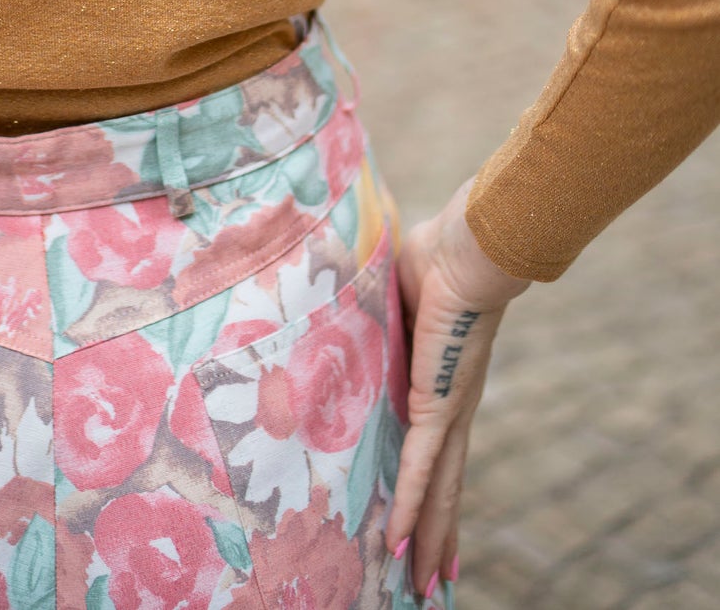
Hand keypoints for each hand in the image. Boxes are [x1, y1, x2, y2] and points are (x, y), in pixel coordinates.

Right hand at [386, 176, 530, 598]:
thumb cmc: (442, 254)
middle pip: (444, 488)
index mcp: (443, 382)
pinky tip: (399, 542)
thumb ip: (378, 312)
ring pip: (437, 491)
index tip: (429, 529)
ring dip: (427, 541)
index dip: (432, 492)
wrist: (473, 246)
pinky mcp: (439, 405)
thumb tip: (348, 300)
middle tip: (430, 584)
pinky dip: (409, 506)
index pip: (437, 450)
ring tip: (422, 587)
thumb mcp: (398, 296)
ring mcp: (449, 411)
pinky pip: (418, 466)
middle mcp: (453, 408)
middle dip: (437, 538)